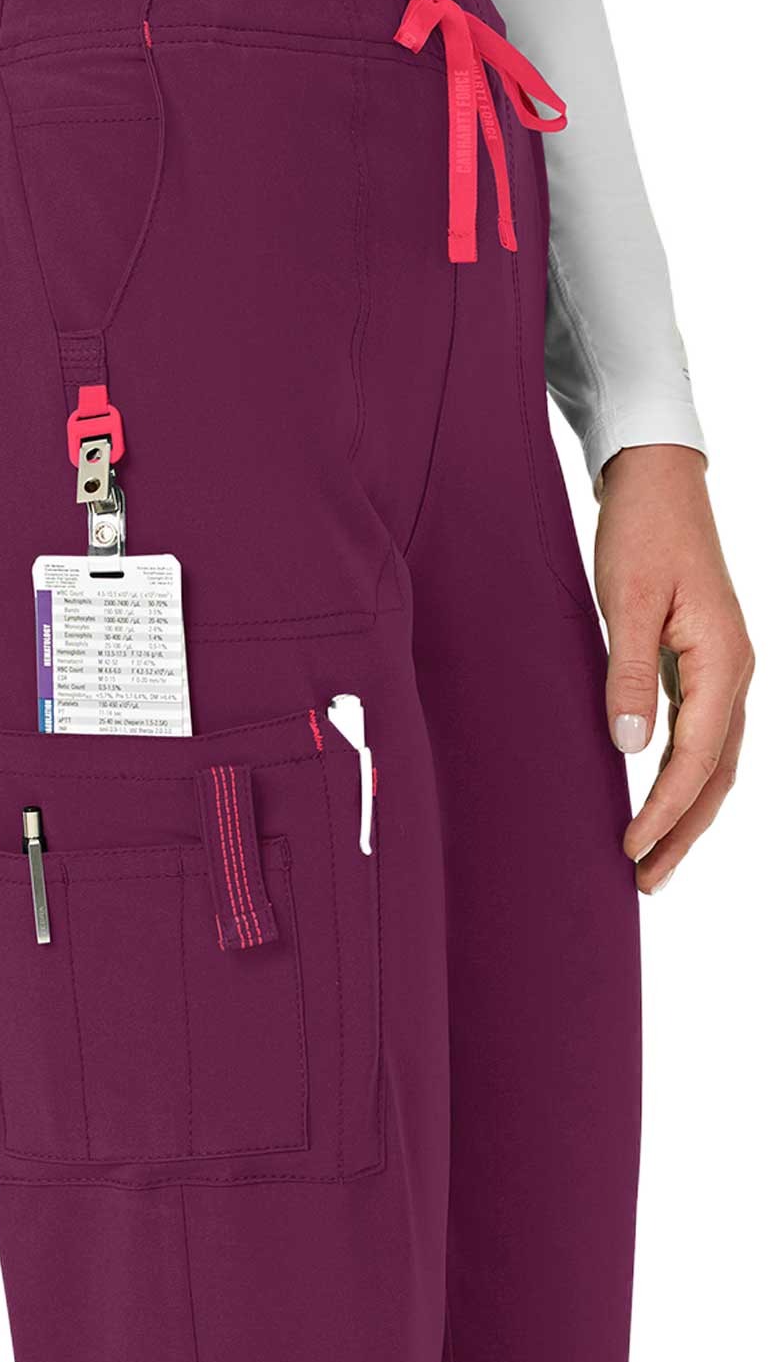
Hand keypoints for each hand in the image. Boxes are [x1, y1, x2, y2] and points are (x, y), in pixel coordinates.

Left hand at [596, 445, 752, 893]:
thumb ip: (629, 674)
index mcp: (723, 661)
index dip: (664, 811)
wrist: (658, 480)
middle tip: (644, 880)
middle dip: (684, 832)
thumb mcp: (625, 601)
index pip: (697, 760)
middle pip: (718, 775)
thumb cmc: (640, 532)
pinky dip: (684, 778)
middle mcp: (735, 672)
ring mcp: (725, 669)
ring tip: (651, 859)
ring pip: (716, 762)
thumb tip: (629, 748)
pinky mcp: (705, 663)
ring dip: (686, 813)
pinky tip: (657, 799)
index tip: (630, 850)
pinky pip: (704, 737)